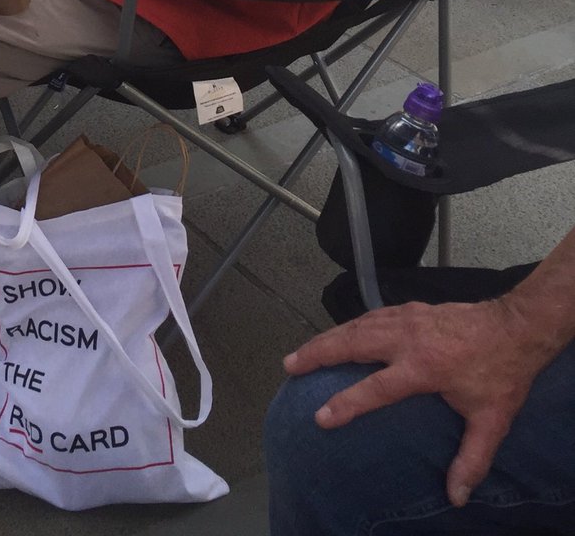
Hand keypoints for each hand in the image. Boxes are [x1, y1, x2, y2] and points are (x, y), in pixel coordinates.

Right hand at [282, 298, 548, 507]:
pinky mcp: (411, 309)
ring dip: (328, 337)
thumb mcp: (491, 420)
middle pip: (352, 343)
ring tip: (304, 351)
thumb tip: (457, 496)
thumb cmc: (501, 372)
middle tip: (290, 365)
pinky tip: (340, 333)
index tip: (320, 416)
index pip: (376, 387)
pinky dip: (349, 325)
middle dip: (318, 353)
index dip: (347, 403)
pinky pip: (371, 316)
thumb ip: (471, 458)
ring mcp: (408, 319)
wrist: (516, 326)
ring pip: (357, 324)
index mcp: (424, 366)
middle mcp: (409, 338)